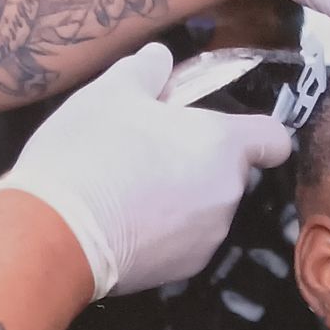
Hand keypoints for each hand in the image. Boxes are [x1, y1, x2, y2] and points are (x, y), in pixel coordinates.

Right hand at [0, 42, 290, 299]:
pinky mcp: (182, 272)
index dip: (257, 134)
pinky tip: (122, 223)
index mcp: (222, 145)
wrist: (55, 233)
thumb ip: (144, 70)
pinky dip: (162, 233)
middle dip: (199, 162)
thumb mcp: (109, 93)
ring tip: (128, 190)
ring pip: (205, 209)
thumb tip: (159, 58)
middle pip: (229, 173)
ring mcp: (207, 239)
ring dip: (180, 198)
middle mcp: (227, 195)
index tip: (227, 131)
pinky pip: (183, 242)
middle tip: (150, 152)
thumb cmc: (89, 152)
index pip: (273, 139)